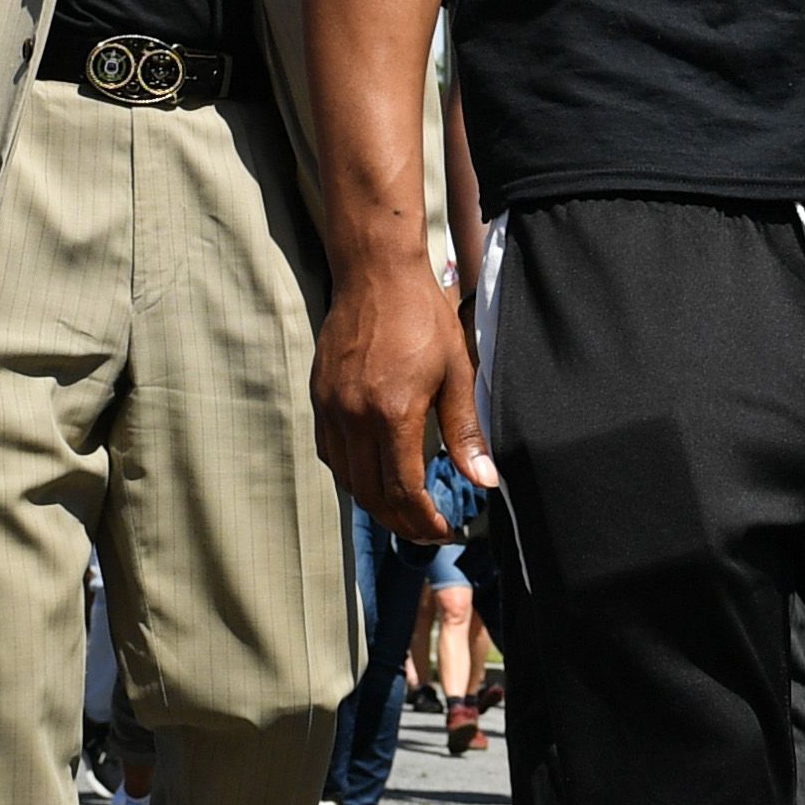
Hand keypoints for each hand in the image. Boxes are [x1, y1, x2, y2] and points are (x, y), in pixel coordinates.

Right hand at [316, 266, 485, 542]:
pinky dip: (352, 475)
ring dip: (374, 503)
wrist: (375, 273)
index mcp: (393, 412)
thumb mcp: (457, 372)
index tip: (443, 530)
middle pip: (371, 494)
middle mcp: (355, 416)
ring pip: (347, 479)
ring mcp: (332, 408)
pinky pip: (330, 453)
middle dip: (400, 521)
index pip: (403, 489)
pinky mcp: (319, 398)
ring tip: (403, 511)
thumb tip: (484, 480)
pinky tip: (373, 476)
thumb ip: (466, 431)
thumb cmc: (423, 316)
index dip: (423, 520)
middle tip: (426, 530)